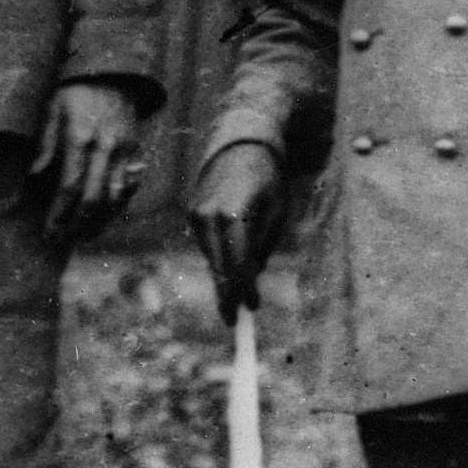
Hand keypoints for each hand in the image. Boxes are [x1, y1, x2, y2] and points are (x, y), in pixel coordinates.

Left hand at [32, 81, 147, 249]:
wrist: (114, 75)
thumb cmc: (75, 92)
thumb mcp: (52, 108)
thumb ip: (45, 144)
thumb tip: (33, 176)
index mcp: (80, 137)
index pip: (70, 186)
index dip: (59, 214)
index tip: (48, 232)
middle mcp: (106, 147)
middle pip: (93, 199)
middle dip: (76, 225)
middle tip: (61, 241)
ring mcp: (125, 152)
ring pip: (114, 198)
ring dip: (98, 223)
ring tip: (80, 237)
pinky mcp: (136, 153)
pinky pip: (129, 188)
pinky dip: (117, 208)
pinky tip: (103, 221)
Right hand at [185, 142, 291, 317]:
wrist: (239, 145)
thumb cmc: (268, 178)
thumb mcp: (276, 211)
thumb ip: (263, 245)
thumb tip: (251, 275)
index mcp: (234, 215)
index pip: (238, 263)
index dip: (244, 290)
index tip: (250, 310)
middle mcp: (209, 216)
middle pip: (218, 267)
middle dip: (227, 295)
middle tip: (234, 322)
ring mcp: (196, 215)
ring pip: (211, 258)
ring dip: (224, 276)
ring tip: (240, 295)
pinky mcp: (192, 213)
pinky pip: (207, 245)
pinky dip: (219, 258)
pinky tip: (231, 266)